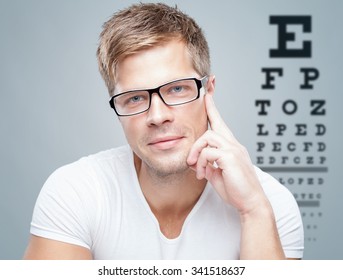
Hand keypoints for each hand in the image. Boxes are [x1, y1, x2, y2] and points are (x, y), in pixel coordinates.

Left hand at [187, 94, 266, 214]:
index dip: (212, 107)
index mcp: (231, 147)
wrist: (250, 202)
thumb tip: (195, 160)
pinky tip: (203, 175)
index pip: (220, 122)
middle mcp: (234, 144)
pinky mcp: (230, 156)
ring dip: (197, 154)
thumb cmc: (236, 189)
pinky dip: (201, 163)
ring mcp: (233, 149)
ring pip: (207, 137)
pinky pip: (208, 152)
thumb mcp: (216, 174)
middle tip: (190, 159)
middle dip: (197, 140)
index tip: (208, 92)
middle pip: (212, 127)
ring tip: (196, 169)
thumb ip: (207, 164)